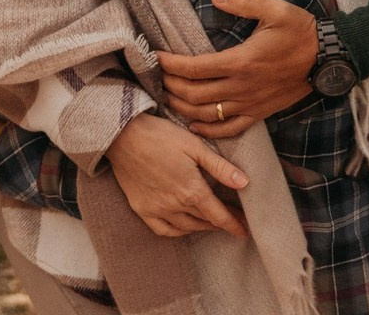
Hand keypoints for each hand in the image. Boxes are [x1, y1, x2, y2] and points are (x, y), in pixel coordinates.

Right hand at [105, 112, 249, 238]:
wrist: (123, 135)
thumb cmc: (162, 136)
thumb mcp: (195, 146)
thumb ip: (220, 167)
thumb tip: (245, 183)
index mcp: (192, 191)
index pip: (218, 216)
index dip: (233, 224)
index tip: (244, 231)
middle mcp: (175, 206)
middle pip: (204, 221)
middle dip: (221, 222)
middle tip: (233, 220)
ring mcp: (157, 210)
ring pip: (186, 227)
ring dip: (202, 227)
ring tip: (212, 222)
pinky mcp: (142, 209)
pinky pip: (163, 230)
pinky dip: (177, 231)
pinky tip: (184, 226)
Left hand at [157, 0, 317, 136]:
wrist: (327, 58)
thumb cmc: (300, 31)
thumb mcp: (274, 9)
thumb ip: (242, 2)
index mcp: (241, 61)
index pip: (195, 68)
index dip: (171, 65)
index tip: (156, 57)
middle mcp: (241, 87)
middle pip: (194, 94)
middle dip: (170, 86)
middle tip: (155, 76)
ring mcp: (250, 104)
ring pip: (207, 114)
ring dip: (182, 108)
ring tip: (167, 97)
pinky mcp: (259, 113)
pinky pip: (229, 129)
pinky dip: (208, 130)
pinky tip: (193, 125)